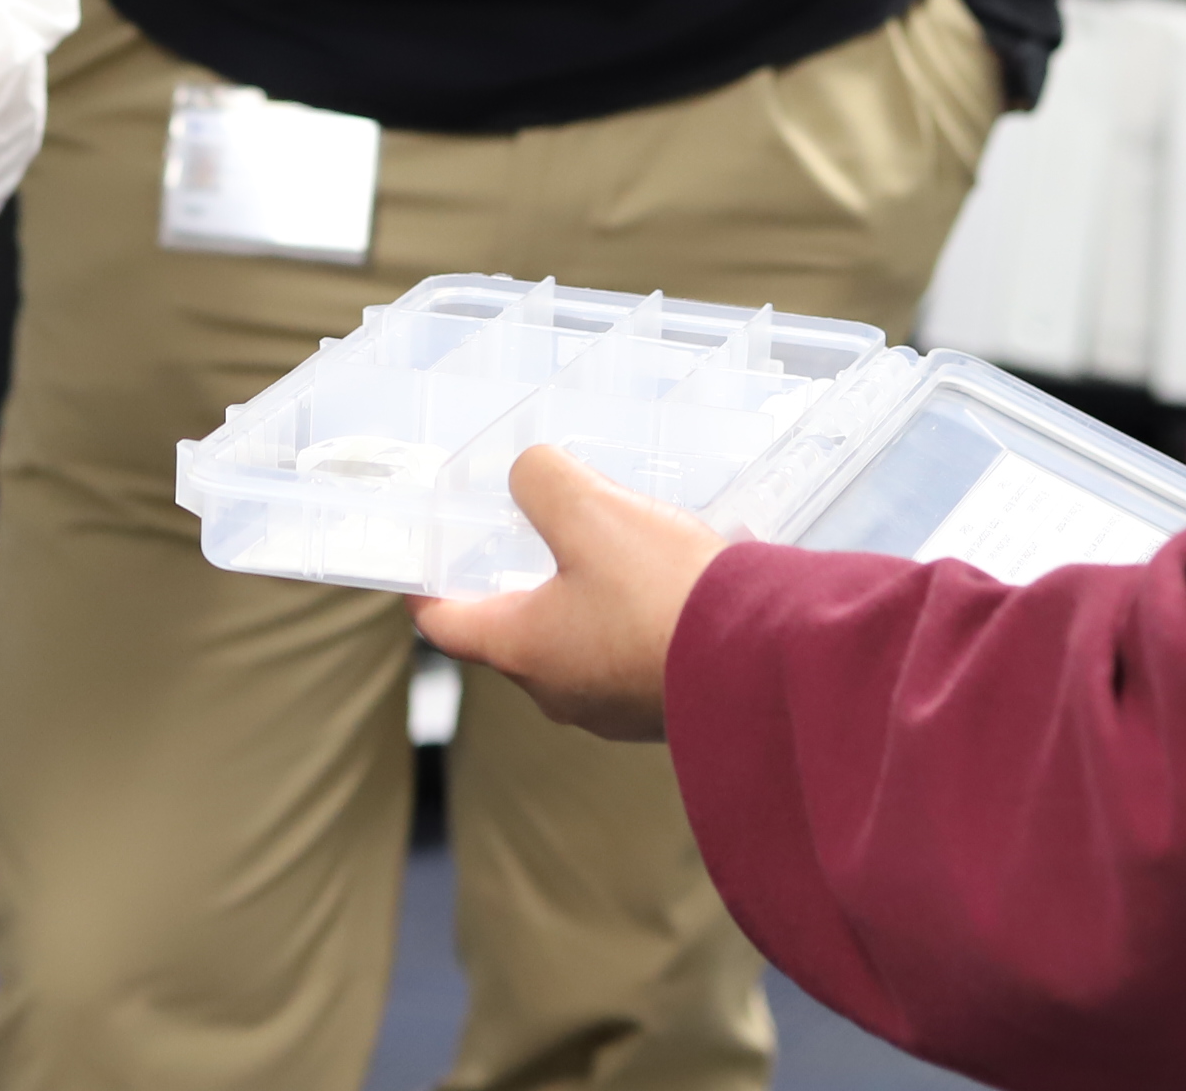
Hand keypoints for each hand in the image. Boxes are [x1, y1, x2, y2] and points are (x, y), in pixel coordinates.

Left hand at [409, 445, 728, 743]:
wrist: (760, 664)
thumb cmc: (663, 597)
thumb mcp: (590, 511)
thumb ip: (541, 481)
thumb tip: (529, 476)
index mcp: (521, 649)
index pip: (444, 626)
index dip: (427, 589)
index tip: (426, 566)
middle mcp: (558, 691)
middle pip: (514, 634)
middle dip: (521, 586)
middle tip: (533, 538)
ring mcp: (613, 708)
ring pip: (578, 647)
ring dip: (586, 603)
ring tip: (614, 555)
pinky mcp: (664, 708)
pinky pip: (631, 659)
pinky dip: (635, 624)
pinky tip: (667, 588)